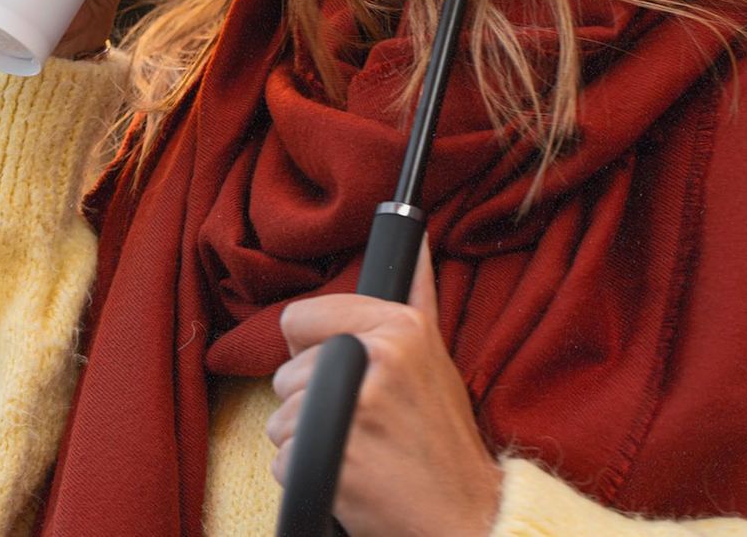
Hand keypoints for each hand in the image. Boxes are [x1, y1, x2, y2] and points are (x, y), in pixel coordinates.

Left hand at [269, 238, 502, 536]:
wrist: (466, 517)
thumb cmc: (443, 439)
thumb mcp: (435, 356)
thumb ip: (416, 295)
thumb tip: (417, 238)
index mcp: (399, 326)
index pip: (298, 319)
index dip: (312, 350)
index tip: (342, 372)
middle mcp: (377, 357)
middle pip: (286, 374)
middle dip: (310, 404)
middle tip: (362, 421)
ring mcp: (356, 407)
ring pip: (280, 420)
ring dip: (307, 442)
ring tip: (359, 449)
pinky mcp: (335, 456)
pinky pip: (283, 463)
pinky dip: (307, 476)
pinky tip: (350, 477)